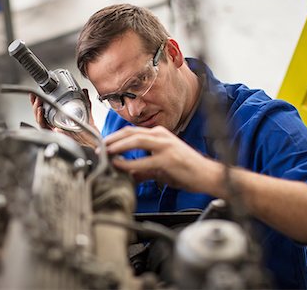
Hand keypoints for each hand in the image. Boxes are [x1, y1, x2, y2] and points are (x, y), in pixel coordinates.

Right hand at [29, 89, 99, 147]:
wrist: (92, 139)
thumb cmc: (87, 129)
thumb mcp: (86, 111)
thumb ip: (85, 100)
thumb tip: (84, 90)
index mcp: (59, 118)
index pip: (46, 108)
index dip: (39, 101)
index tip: (36, 94)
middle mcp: (54, 124)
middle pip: (39, 114)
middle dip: (35, 104)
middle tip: (36, 97)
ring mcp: (54, 129)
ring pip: (40, 120)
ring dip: (37, 111)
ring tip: (38, 104)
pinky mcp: (56, 134)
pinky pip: (45, 127)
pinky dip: (41, 120)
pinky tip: (41, 112)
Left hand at [105, 126, 221, 191]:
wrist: (207, 175)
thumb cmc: (186, 170)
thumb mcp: (160, 167)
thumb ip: (142, 170)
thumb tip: (126, 175)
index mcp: (159, 134)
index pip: (131, 132)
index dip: (114, 137)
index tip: (102, 145)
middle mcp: (161, 136)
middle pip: (130, 132)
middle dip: (112, 139)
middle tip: (99, 148)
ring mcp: (165, 145)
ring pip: (135, 140)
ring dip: (117, 146)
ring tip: (105, 152)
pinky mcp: (168, 159)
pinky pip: (144, 161)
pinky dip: (129, 163)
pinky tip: (120, 166)